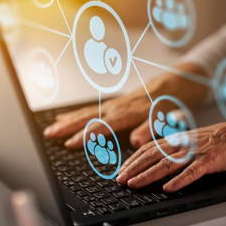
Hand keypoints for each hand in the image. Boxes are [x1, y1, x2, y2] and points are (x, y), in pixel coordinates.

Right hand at [44, 63, 208, 148]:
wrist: (175, 82)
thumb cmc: (171, 101)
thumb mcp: (166, 117)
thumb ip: (150, 129)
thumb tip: (136, 142)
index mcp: (129, 111)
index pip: (103, 125)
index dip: (85, 135)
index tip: (69, 144)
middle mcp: (118, 107)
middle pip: (88, 116)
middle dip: (68, 126)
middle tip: (49, 134)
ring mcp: (114, 104)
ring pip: (86, 112)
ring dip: (68, 121)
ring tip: (51, 128)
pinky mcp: (114, 103)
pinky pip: (91, 109)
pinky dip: (76, 114)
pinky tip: (65, 118)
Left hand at [117, 121, 225, 191]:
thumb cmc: (213, 142)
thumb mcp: (188, 142)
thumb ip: (172, 150)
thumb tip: (152, 161)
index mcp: (175, 140)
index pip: (148, 150)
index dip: (133, 161)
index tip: (120, 171)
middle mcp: (181, 145)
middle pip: (152, 156)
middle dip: (134, 169)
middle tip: (120, 180)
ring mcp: (194, 152)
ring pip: (167, 164)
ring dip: (148, 175)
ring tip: (135, 184)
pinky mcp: (208, 161)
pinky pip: (192, 171)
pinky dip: (179, 180)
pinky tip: (168, 188)